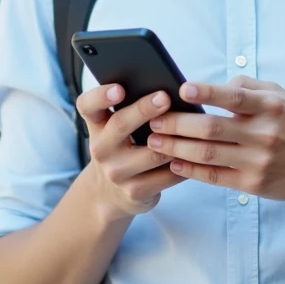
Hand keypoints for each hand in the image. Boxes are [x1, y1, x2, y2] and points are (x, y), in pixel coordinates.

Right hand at [76, 84, 185, 221]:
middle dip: (144, 109)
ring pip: (153, 152)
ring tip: (194, 124)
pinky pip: (168, 175)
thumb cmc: (121, 148)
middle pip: (121, 124)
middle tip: (164, 97)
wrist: (108, 194)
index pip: (87, 105)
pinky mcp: (135, 192)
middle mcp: (101, 148)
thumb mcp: (114, 130)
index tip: (119, 89)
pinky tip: (197, 153)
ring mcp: (117, 173)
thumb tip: (168, 89)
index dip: (101, 95)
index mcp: (97, 125)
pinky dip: (185, 163)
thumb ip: (130, 110)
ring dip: (175, 139)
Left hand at [145, 75, 284, 201]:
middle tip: (153, 119)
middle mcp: (264, 133)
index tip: (182, 88)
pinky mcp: (254, 183)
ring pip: (208, 154)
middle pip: (211, 128)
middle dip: (177, 123)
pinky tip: (175, 164)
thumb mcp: (280, 94)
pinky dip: (192, 171)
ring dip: (176, 147)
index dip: (207, 92)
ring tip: (154, 141)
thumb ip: (247, 85)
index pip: (233, 96)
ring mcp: (258, 160)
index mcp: (269, 106)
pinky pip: (216, 176)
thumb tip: (213, 84)